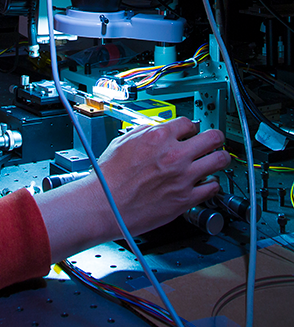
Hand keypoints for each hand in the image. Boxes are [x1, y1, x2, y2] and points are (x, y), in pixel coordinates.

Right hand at [37, 117, 228, 262]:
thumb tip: (159, 130)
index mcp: (157, 137)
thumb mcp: (122, 142)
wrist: (105, 204)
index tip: (190, 132)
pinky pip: (213, 187)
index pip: (188, 122)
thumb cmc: (108, 176)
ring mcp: (183, 177)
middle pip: (213, 137)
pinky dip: (211, 184)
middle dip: (214, 138)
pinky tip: (203, 182)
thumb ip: (145, 133)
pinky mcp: (186, 198)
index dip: (190, 127)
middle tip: (213, 141)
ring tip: (213, 161)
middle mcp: (174, 155)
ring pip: (220, 160)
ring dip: (218, 159)